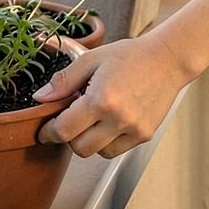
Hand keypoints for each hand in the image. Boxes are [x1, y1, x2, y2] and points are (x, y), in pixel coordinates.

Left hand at [34, 36, 187, 158]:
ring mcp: (133, 129)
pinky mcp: (144, 135)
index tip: (44, 131)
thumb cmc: (130, 56)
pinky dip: (107, 141)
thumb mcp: (91, 59)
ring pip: (98, 153)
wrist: (167, 60)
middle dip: (69, 137)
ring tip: (94, 118)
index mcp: (101, 99)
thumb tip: (40, 97)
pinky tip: (110, 121)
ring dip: (89, 140)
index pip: (64, 130)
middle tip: (72, 119)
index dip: (48, 133)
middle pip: (79, 148)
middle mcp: (118, 118)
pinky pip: (116, 150)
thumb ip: (64, 80)